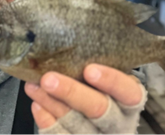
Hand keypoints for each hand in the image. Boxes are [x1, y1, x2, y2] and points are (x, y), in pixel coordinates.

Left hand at [24, 64, 145, 133]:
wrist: (104, 121)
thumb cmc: (103, 90)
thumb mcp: (108, 77)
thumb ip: (97, 64)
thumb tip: (75, 41)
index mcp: (130, 100)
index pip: (128, 92)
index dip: (110, 81)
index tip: (89, 70)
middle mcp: (119, 121)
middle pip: (99, 109)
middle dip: (72, 93)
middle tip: (49, 79)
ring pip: (76, 124)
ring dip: (52, 104)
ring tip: (34, 86)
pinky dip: (47, 122)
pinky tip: (38, 106)